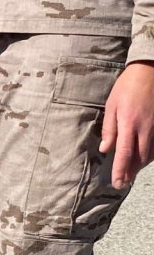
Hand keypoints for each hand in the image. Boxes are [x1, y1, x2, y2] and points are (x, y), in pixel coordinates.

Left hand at [99, 61, 153, 188]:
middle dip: (130, 173)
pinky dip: (150, 155)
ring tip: (130, 174)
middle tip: (122, 184)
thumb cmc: (127, 87)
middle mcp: (145, 128)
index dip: (121, 170)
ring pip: (150, 153)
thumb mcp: (111, 105)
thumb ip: (109, 129)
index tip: (117, 183)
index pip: (125, 153)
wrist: (150, 71)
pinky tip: (144, 159)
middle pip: (139, 157)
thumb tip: (106, 149)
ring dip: (140, 166)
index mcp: (129, 123)